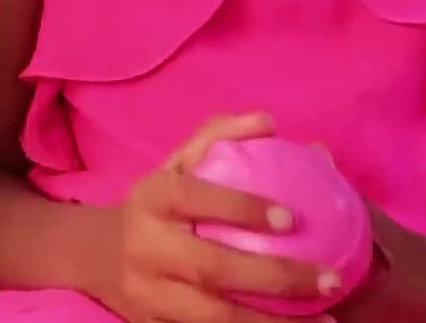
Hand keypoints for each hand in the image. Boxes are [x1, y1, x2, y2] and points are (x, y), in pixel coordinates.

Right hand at [97, 112, 344, 322]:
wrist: (95, 258)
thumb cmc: (154, 206)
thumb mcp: (174, 167)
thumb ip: (217, 139)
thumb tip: (267, 121)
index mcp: (148, 199)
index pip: (191, 198)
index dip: (239, 207)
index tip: (291, 217)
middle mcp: (143, 248)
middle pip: (209, 267)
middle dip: (275, 277)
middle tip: (330, 278)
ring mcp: (148, 295)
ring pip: (215, 316)